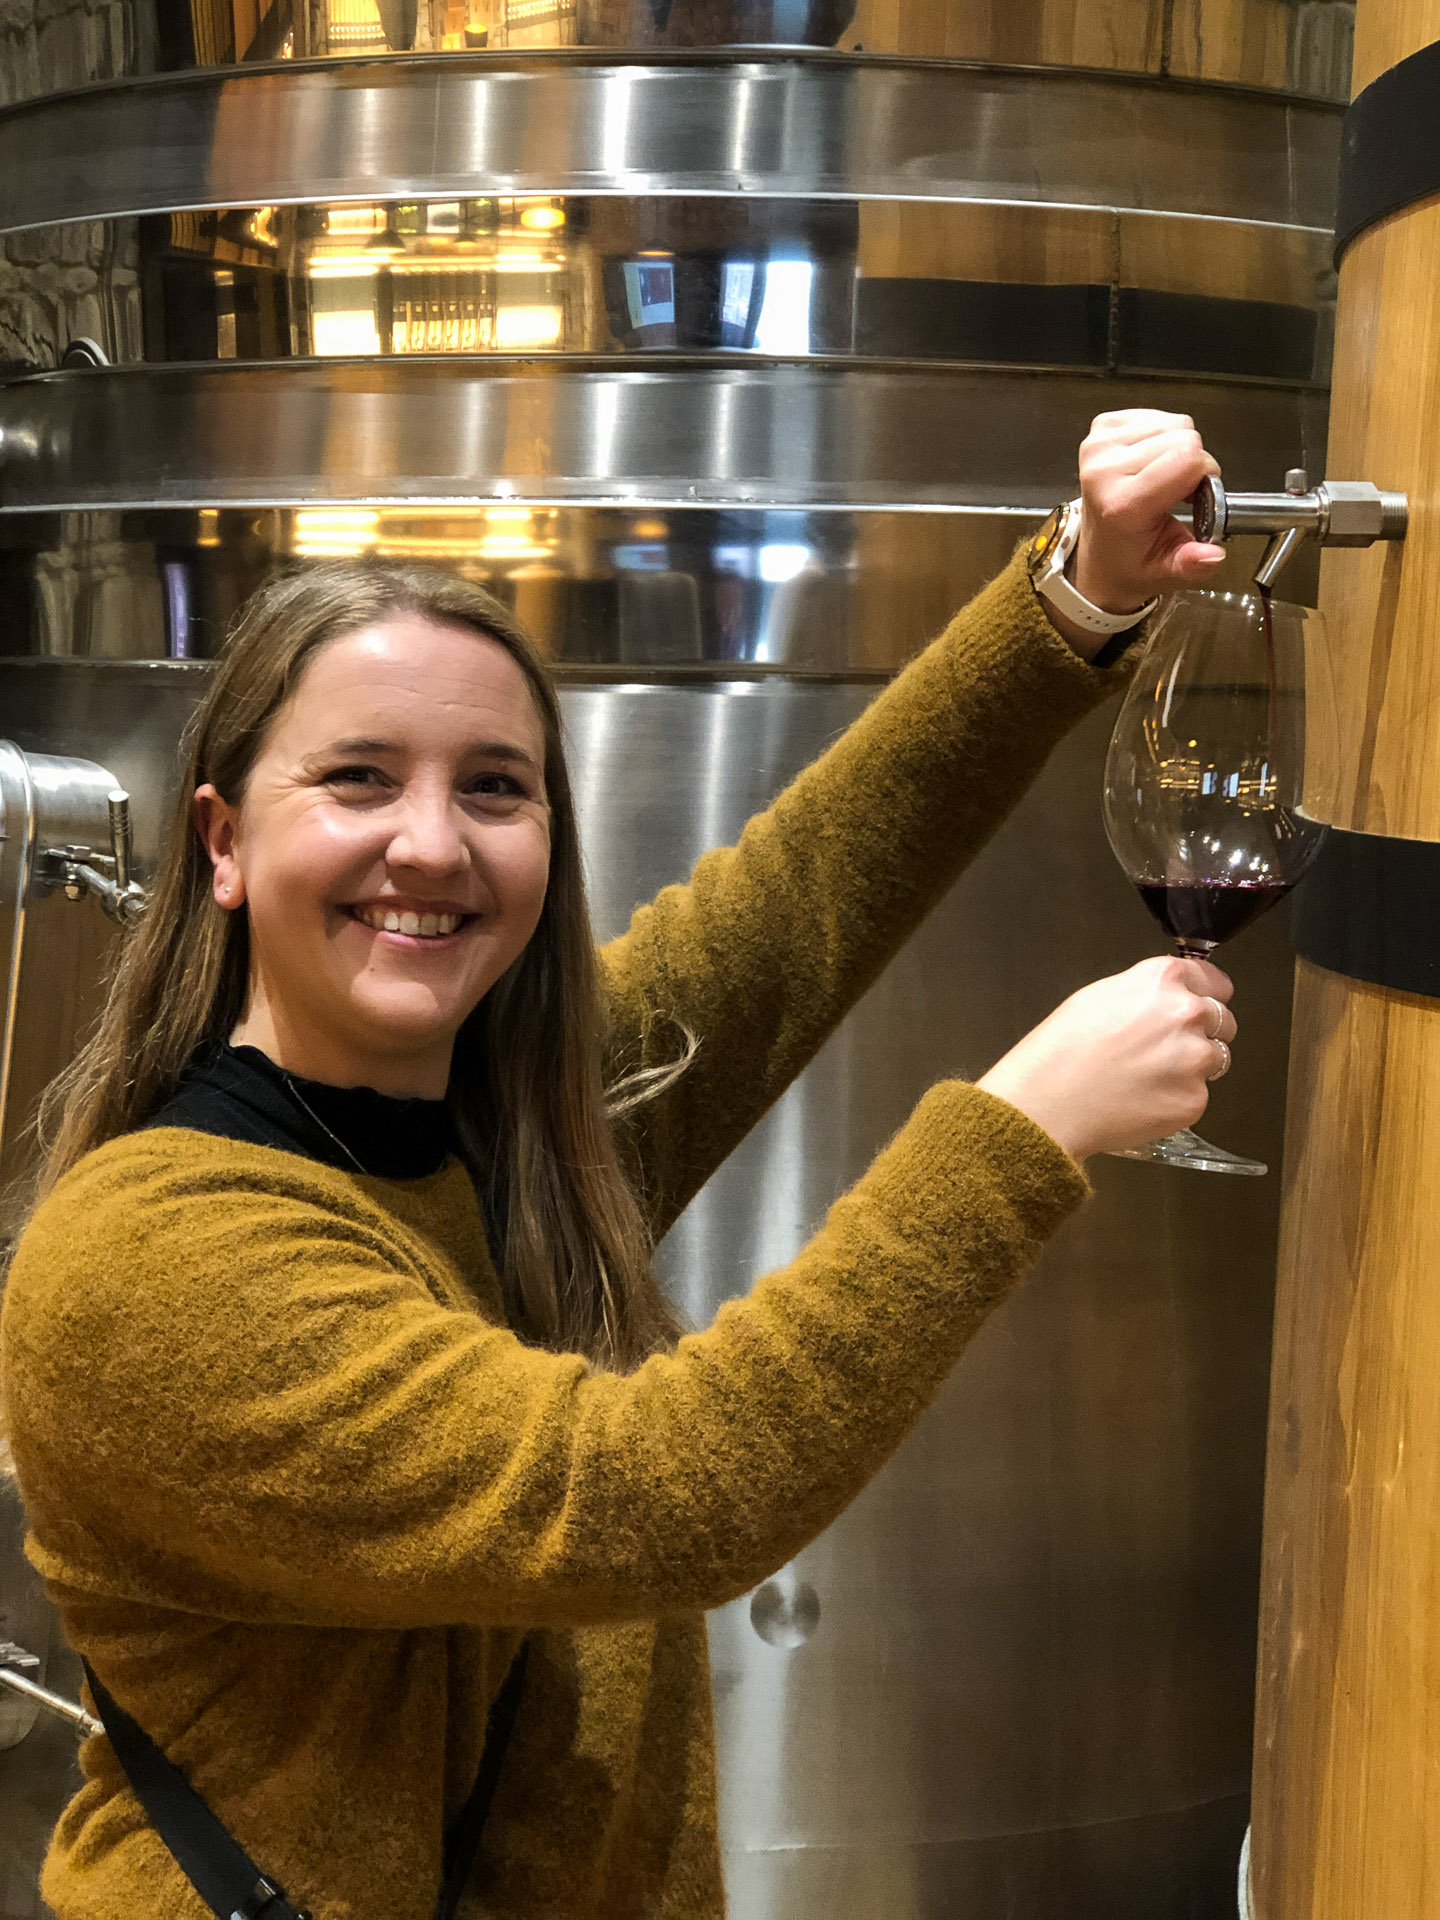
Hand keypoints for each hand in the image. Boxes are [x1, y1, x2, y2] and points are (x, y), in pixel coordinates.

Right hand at [975, 955, 1237, 1163]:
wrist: (1048, 1103)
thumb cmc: (1060, 1050)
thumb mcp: (1099, 995)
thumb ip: (1146, 991)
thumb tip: (1167, 997)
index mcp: (1163, 980)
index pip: (1214, 981)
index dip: (1205, 994)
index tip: (1200, 1004)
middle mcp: (1188, 1014)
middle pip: (1223, 1020)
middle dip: (1201, 1032)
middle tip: (1163, 1049)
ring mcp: (1195, 1059)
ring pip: (1215, 1059)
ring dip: (1191, 1067)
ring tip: (1147, 1077)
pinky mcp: (1194, 1100)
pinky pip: (1197, 1096)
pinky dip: (1176, 1099)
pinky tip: (1142, 1099)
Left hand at [1043, 410, 1227, 656]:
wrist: (1099, 553)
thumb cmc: (1133, 560)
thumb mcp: (1165, 571)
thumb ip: (1190, 564)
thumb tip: (1213, 556)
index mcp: (1121, 505)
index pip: (1187, 460)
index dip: (1206, 473)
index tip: (1199, 495)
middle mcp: (1104, 469)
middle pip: (1184, 437)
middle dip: (1194, 462)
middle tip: (1180, 490)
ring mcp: (1099, 445)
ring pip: (1174, 423)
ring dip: (1178, 447)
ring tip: (1164, 476)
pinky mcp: (1101, 428)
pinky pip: (1156, 415)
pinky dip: (1162, 435)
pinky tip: (1151, 461)